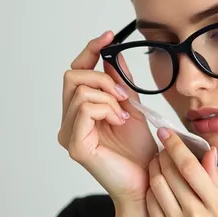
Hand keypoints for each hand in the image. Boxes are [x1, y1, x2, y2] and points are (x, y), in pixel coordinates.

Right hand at [58, 31, 158, 208]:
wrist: (149, 180)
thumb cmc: (140, 152)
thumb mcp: (133, 108)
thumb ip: (120, 83)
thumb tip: (113, 54)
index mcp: (80, 112)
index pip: (76, 72)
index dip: (90, 51)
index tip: (109, 36)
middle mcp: (69, 122)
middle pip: (72, 76)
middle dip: (101, 78)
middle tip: (123, 94)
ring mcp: (69, 134)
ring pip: (80, 91)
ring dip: (109, 98)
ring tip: (124, 115)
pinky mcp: (76, 146)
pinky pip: (85, 109)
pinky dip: (107, 109)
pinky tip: (120, 123)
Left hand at [145, 128, 217, 216]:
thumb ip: (215, 182)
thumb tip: (209, 152)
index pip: (193, 168)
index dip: (176, 146)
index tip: (167, 134)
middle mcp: (198, 216)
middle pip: (172, 173)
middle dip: (163, 154)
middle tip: (161, 146)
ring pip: (157, 185)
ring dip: (154, 169)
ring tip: (156, 163)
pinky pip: (151, 204)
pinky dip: (151, 189)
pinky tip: (154, 184)